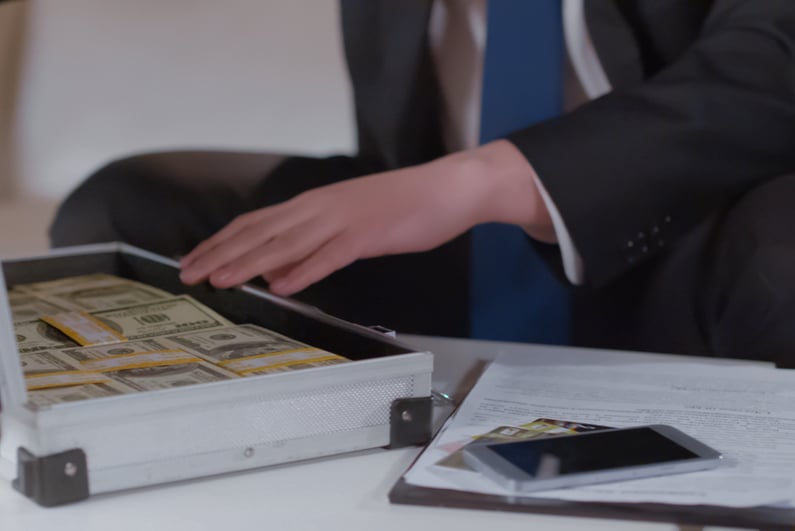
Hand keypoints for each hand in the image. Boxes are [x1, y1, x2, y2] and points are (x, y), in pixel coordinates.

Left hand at [179, 140, 552, 294]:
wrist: (447, 187)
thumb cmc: (401, 206)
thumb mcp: (349, 225)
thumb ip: (313, 246)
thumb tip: (277, 272)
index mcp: (313, 205)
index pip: (256, 223)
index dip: (221, 242)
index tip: (194, 259)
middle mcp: (319, 208)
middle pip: (260, 232)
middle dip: (221, 253)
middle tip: (188, 274)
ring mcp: (343, 220)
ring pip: (287, 243)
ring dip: (250, 262)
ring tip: (220, 280)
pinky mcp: (368, 234)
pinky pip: (331, 255)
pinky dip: (304, 270)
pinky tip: (282, 285)